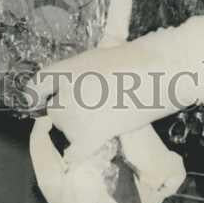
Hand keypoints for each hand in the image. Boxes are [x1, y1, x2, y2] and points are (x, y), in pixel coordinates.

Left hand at [29, 12, 203, 159]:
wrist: (164, 68)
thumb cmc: (143, 55)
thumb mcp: (110, 48)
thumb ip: (91, 66)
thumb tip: (89, 74)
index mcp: (68, 67)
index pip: (39, 85)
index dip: (39, 95)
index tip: (42, 101)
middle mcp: (65, 91)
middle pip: (55, 112)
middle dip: (71, 114)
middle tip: (97, 109)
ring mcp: (75, 115)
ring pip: (68, 132)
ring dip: (83, 131)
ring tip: (109, 120)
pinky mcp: (91, 135)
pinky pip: (76, 153)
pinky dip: (84, 153)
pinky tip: (97, 146)